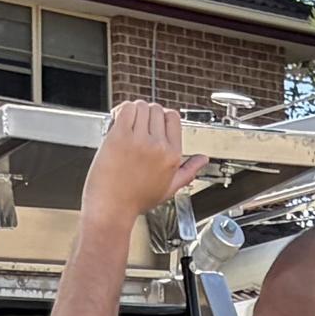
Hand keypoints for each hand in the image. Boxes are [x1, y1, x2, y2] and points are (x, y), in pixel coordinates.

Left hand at [82, 100, 207, 222]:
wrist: (112, 209)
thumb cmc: (135, 201)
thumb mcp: (169, 188)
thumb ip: (188, 171)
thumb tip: (203, 160)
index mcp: (172, 155)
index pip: (173, 118)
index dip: (162, 117)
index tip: (152, 123)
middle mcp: (158, 146)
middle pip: (157, 109)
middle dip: (147, 113)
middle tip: (137, 125)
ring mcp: (139, 140)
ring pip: (141, 106)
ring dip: (133, 110)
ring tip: (126, 123)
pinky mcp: (120, 137)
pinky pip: (125, 109)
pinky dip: (120, 109)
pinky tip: (117, 119)